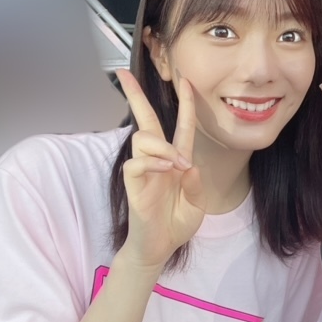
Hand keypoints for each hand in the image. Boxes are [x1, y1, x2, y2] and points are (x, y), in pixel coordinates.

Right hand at [116, 69, 205, 269]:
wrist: (161, 248)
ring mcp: (144, 170)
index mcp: (177, 160)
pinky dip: (153, 162)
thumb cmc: (176, 224)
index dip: (185, 104)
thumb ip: (196, 185)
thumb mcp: (197, 205)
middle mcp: (159, 160)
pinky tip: (165, 169)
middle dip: (136, 96)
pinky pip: (137, 162)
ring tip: (176, 164)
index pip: (181, 126)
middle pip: (146, 120)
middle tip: (124, 73)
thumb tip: (188, 165)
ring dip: (161, 145)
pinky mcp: (133, 183)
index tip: (185, 81)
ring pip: (143, 138)